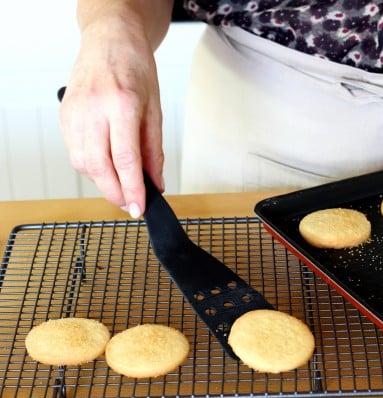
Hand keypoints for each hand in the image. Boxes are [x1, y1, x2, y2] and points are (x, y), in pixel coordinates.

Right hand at [59, 12, 164, 217]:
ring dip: (102, 182)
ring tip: (121, 185)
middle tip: (130, 205)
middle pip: (99, 167)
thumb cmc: (136, 70)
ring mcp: (74, 112)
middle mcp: (93, 109)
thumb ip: (154, 150)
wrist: (110, 41)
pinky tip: (105, 166)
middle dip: (115, 193)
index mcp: (121, 105)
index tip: (139, 208)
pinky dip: (90, 167)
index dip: (132, 189)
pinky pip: (74, 151)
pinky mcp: (64, 115)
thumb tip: (156, 183)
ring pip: (82, 163)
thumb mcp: (155, 109)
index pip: (125, 159)